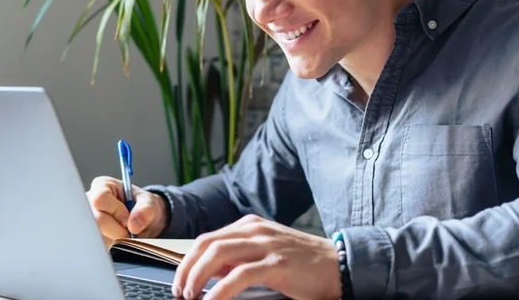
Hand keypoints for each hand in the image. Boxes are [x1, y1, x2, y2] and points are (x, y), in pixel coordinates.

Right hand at [86, 176, 168, 244]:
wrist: (143, 222)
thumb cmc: (142, 206)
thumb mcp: (150, 202)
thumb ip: (145, 210)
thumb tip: (133, 225)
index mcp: (102, 186)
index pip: (100, 199)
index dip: (116, 210)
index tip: (128, 219)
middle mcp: (90, 202)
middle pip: (95, 219)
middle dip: (116, 229)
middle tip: (129, 232)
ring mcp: (89, 220)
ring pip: (97, 235)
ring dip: (115, 239)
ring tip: (125, 233)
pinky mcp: (91, 236)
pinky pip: (98, 245)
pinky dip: (112, 245)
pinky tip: (119, 240)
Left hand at [172, 214, 340, 299]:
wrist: (338, 264)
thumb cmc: (302, 263)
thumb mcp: (265, 253)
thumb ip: (238, 257)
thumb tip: (210, 271)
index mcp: (250, 225)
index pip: (207, 239)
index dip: (187, 261)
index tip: (180, 281)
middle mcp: (255, 229)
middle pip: (206, 244)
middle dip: (186, 269)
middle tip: (180, 292)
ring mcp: (266, 244)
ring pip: (217, 254)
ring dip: (197, 277)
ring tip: (191, 297)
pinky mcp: (278, 263)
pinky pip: (240, 275)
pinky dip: (220, 291)